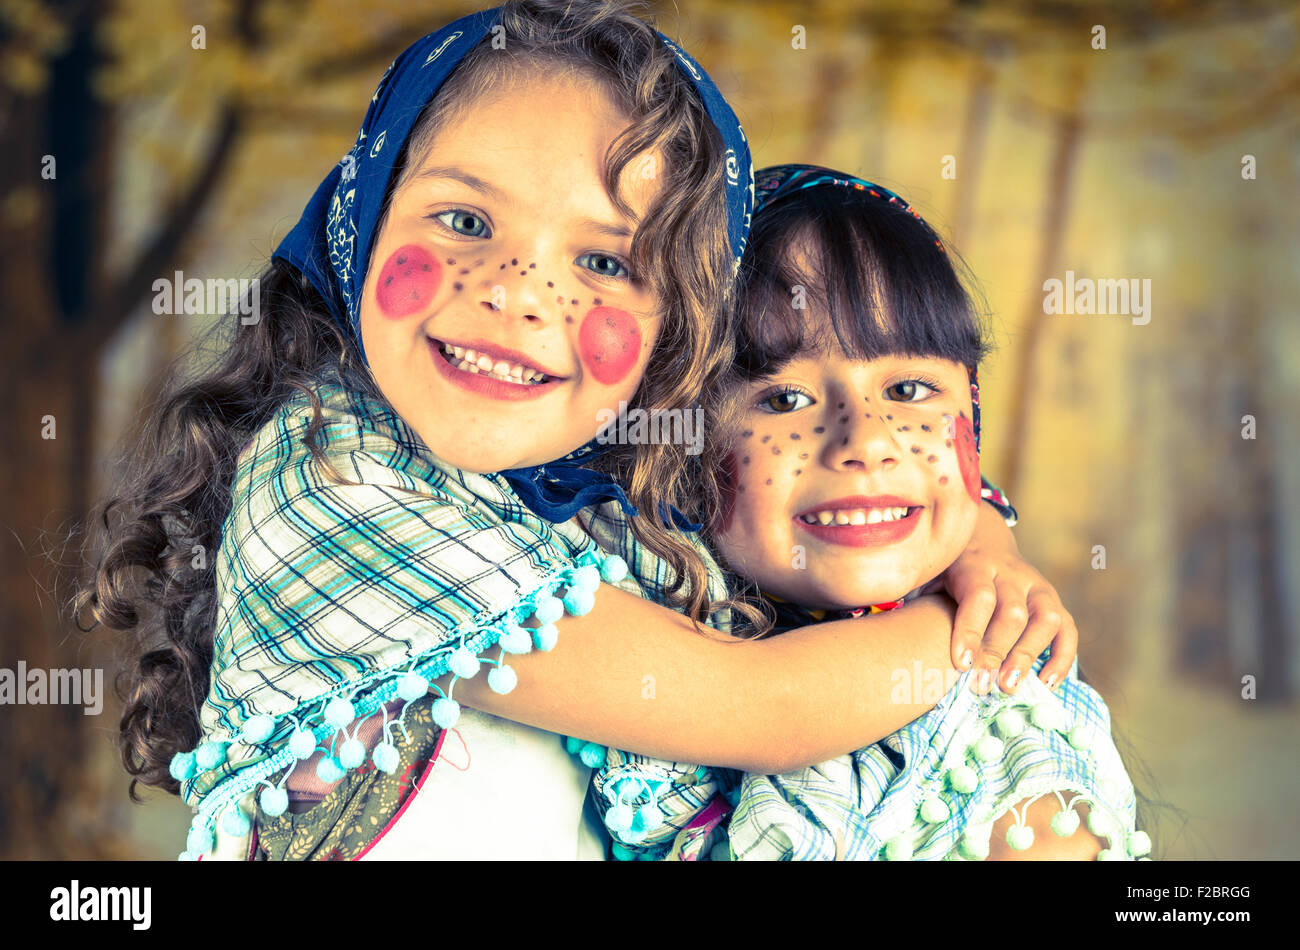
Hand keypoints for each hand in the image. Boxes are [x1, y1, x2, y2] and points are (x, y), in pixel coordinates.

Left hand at [926, 503, 1077, 694]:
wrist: (980, 539)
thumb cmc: (944, 571)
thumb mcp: (926, 574)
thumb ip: (916, 599)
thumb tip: (889, 635)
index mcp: (973, 564)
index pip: (978, 596)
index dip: (971, 630)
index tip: (960, 664)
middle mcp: (1009, 572)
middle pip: (1011, 612)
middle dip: (996, 652)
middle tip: (982, 687)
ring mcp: (1035, 585)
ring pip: (1044, 618)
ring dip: (1030, 655)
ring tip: (1010, 688)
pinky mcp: (1051, 600)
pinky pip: (1066, 628)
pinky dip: (1062, 657)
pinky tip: (1047, 684)